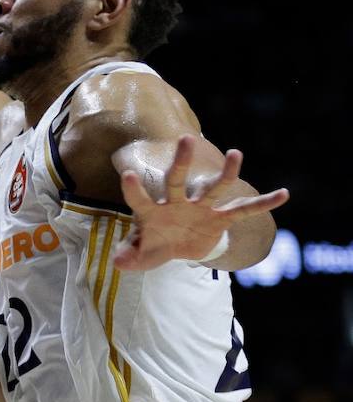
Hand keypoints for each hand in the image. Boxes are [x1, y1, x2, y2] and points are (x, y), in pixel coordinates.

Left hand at [114, 135, 289, 270]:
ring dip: (225, 173)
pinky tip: (283, 194)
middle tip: (186, 139)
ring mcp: (199, 208)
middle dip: (181, 161)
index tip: (128, 173)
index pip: (140, 198)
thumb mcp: (140, 255)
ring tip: (236, 153)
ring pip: (213, 188)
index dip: (134, 188)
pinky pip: (243, 210)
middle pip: (176, 179)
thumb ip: (130, 256)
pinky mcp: (219, 218)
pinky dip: (262, 203)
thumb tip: (119, 263)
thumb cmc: (153, 246)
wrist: (178, 248)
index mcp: (151, 211)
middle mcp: (175, 203)